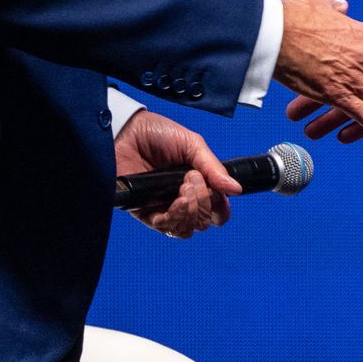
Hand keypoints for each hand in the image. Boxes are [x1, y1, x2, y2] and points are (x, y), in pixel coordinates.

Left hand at [115, 108, 241, 237]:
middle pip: (203, 222)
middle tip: (191, 181)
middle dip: (203, 204)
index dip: (220, 208)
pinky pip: (164, 228)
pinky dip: (173, 217)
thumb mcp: (192, 144)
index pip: (216, 211)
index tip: (217, 193)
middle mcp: (182, 199)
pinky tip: (173, 201)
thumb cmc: (157, 133)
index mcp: (197, 184)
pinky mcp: (144, 212)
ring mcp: (164, 207)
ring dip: (189, 212)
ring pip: (185, 230)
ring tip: (181, 191)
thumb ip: (213, 168)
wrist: (126, 131)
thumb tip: (236, 189)